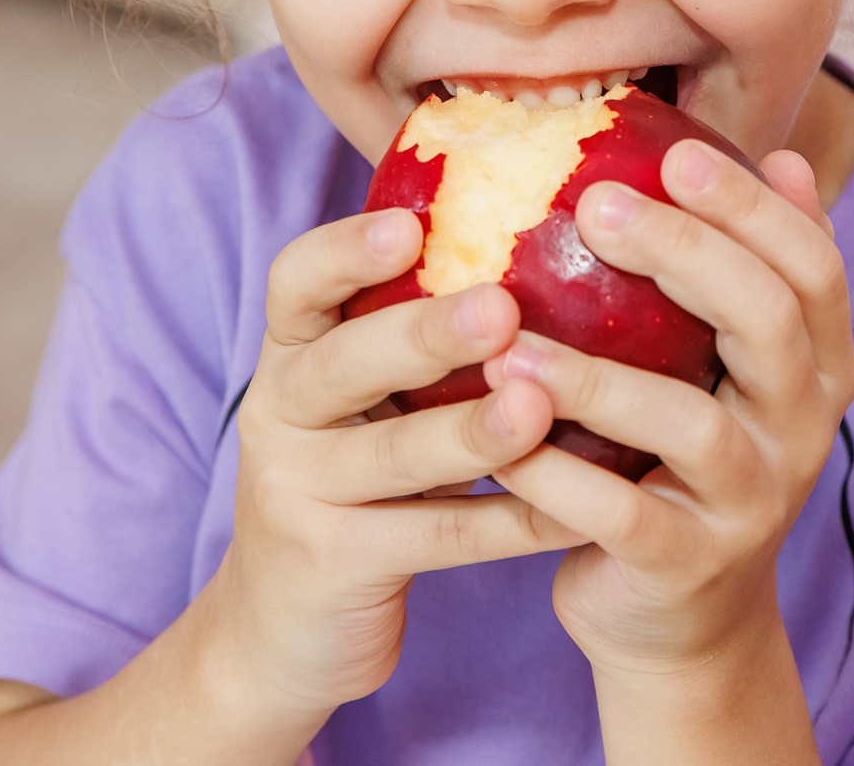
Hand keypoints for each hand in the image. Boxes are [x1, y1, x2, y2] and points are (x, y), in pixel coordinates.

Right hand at [203, 207, 590, 728]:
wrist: (283, 630)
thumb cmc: (350, 481)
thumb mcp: (355, 402)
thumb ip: (405, 329)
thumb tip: (527, 224)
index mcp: (287, 357)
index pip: (294, 284)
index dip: (345, 251)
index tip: (412, 226)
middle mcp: (279, 416)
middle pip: (340, 366)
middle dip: (422, 334)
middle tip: (501, 308)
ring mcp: (298, 495)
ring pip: (391, 458)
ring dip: (470, 432)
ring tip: (538, 406)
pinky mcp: (333, 566)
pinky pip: (435, 538)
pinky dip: (509, 522)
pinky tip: (574, 508)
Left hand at [483, 142, 853, 680]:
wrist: (677, 619)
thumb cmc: (681, 457)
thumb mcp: (723, 366)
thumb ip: (738, 270)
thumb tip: (778, 149)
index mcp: (815, 364)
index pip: (813, 266)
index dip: (752, 208)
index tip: (676, 156)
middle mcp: (801, 428)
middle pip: (767, 322)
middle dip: (686, 254)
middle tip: (596, 206)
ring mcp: (751, 501)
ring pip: (690, 424)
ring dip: (598, 376)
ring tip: (514, 337)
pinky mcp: (687, 565)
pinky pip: (619, 514)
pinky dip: (555, 473)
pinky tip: (497, 433)